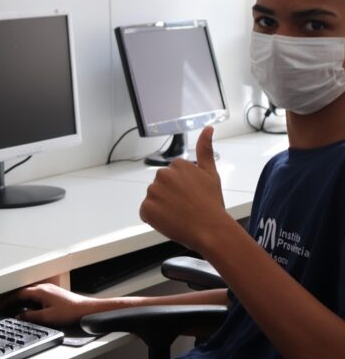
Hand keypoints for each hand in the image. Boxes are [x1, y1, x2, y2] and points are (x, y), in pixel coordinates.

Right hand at [1, 283, 100, 325]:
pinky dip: (29, 301)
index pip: (19, 294)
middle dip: (13, 299)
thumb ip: (31, 317)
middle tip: (4, 306)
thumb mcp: (47, 317)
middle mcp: (44, 288)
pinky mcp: (54, 294)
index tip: (1, 306)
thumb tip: (19, 317)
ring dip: (21, 299)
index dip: (8, 300)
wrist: (86, 309)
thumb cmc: (70, 311)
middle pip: (24, 292)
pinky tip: (31, 308)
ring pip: (30, 293)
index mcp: (40, 291)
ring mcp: (50, 290)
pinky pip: (37, 295)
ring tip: (14, 307)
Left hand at [139, 126, 226, 252]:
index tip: (190, 196)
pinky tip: (168, 221)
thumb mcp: (211, 174)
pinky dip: (153, 219)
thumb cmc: (211, 204)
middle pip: (160, 187)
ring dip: (161, 207)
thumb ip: (205, 149)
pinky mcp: (146, 208)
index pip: (171, 177)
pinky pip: (146, 213)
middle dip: (169, 196)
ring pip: (153, 199)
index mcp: (177, 165)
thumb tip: (208, 128)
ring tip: (179, 215)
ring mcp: (153, 192)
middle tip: (185, 207)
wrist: (210, 229)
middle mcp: (162, 175)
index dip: (181, 189)